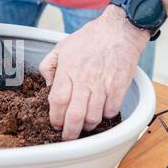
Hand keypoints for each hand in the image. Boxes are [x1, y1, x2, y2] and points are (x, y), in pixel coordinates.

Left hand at [39, 5, 149, 139]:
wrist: (119, 30)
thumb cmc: (89, 39)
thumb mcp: (60, 47)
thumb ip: (48, 66)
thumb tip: (47, 85)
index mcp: (68, 70)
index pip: (57, 101)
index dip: (55, 117)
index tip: (55, 124)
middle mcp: (84, 79)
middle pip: (74, 115)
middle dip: (69, 132)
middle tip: (68, 137)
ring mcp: (103, 84)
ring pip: (93, 117)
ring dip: (87, 126)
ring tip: (83, 126)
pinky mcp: (119, 86)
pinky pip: (111, 110)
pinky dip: (105, 116)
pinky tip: (101, 113)